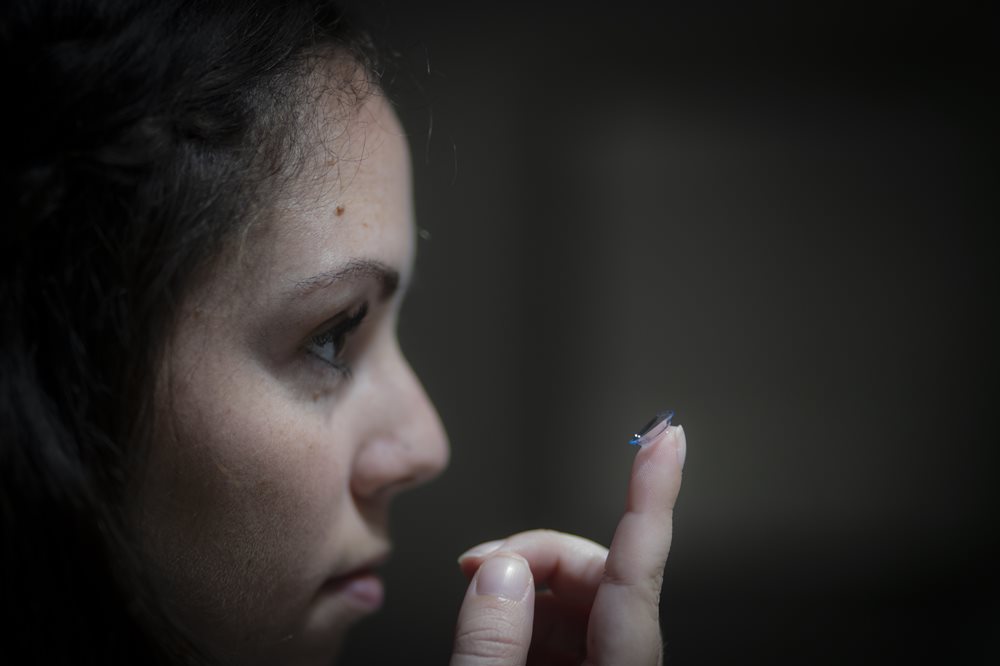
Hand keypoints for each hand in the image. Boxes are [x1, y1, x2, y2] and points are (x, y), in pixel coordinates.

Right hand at [449, 424, 685, 665]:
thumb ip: (492, 641)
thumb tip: (500, 571)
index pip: (639, 570)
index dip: (652, 494)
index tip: (664, 439)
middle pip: (596, 575)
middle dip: (534, 555)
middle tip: (476, 566)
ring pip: (578, 595)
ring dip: (523, 586)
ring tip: (474, 603)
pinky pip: (565, 624)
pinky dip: (524, 612)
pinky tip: (490, 628)